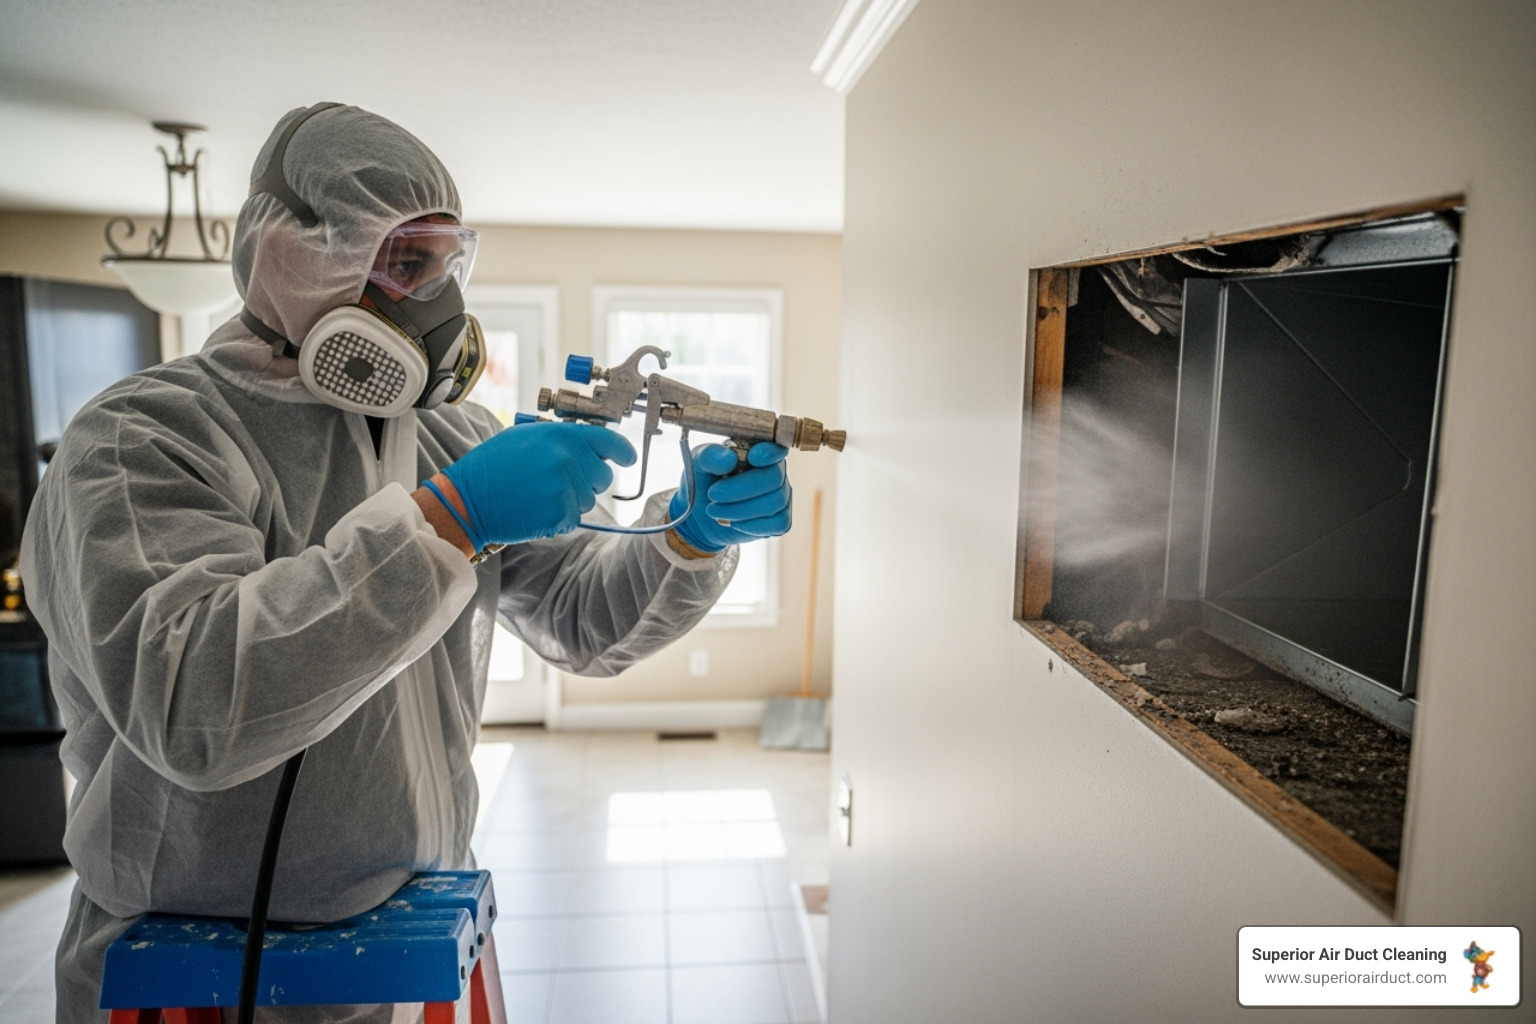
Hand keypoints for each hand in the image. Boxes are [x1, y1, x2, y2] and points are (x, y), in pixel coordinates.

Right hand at [440, 422, 635, 546]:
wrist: (469, 499)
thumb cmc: (493, 465)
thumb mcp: (526, 436)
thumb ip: (562, 438)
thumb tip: (590, 444)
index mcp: (562, 436)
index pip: (609, 441)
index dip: (623, 451)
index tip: (628, 458)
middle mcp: (569, 460)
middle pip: (603, 475)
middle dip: (588, 479)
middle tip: (558, 480)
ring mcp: (566, 488)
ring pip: (588, 499)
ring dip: (571, 498)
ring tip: (538, 493)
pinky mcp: (561, 514)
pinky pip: (574, 517)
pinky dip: (559, 516)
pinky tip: (535, 509)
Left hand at [669, 442, 791, 553]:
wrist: (700, 515)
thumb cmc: (704, 481)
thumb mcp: (699, 463)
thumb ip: (710, 456)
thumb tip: (728, 459)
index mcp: (760, 451)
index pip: (776, 448)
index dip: (769, 453)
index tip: (753, 457)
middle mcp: (776, 472)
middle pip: (774, 478)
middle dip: (741, 489)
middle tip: (713, 494)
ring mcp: (781, 497)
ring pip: (774, 502)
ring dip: (740, 509)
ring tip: (713, 510)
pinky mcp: (780, 520)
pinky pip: (777, 524)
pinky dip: (751, 525)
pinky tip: (732, 522)